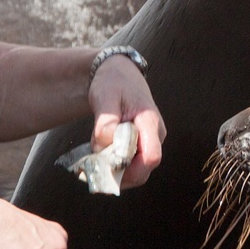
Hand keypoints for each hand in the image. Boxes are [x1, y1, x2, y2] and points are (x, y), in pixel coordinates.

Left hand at [88, 54, 165, 187]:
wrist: (119, 73)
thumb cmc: (113, 82)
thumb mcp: (104, 97)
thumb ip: (105, 122)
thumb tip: (105, 146)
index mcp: (150, 122)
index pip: (151, 157)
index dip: (130, 168)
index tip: (107, 165)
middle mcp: (155, 135)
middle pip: (144, 170)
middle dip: (119, 174)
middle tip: (95, 167)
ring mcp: (149, 141)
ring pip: (137, 171)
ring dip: (115, 173)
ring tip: (94, 161)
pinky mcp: (141, 145)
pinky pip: (132, 164)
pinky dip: (115, 167)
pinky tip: (99, 158)